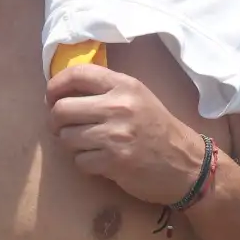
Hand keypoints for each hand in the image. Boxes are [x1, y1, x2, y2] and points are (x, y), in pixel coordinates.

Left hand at [47, 64, 206, 205]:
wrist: (187, 165)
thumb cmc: (159, 130)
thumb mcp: (139, 99)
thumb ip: (106, 91)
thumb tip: (60, 93)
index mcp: (126, 86)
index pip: (77, 74)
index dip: (55, 86)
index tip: (51, 98)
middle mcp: (120, 106)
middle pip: (61, 109)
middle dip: (56, 122)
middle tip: (64, 128)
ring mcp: (116, 135)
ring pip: (66, 137)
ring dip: (71, 144)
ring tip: (89, 145)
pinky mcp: (114, 161)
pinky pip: (79, 161)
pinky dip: (85, 163)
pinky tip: (101, 161)